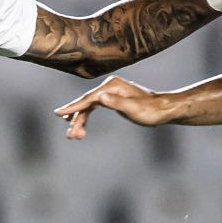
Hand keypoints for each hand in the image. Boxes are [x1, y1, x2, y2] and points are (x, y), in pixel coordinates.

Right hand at [54, 76, 170, 138]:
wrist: (163, 109)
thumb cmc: (150, 110)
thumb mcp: (133, 108)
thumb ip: (116, 103)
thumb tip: (99, 98)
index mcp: (112, 86)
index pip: (88, 98)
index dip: (73, 107)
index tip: (58, 113)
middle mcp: (109, 86)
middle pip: (86, 103)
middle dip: (77, 119)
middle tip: (70, 136)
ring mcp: (110, 92)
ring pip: (88, 107)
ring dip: (80, 121)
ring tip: (74, 136)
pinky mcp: (111, 98)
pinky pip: (94, 108)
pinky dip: (87, 117)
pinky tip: (81, 128)